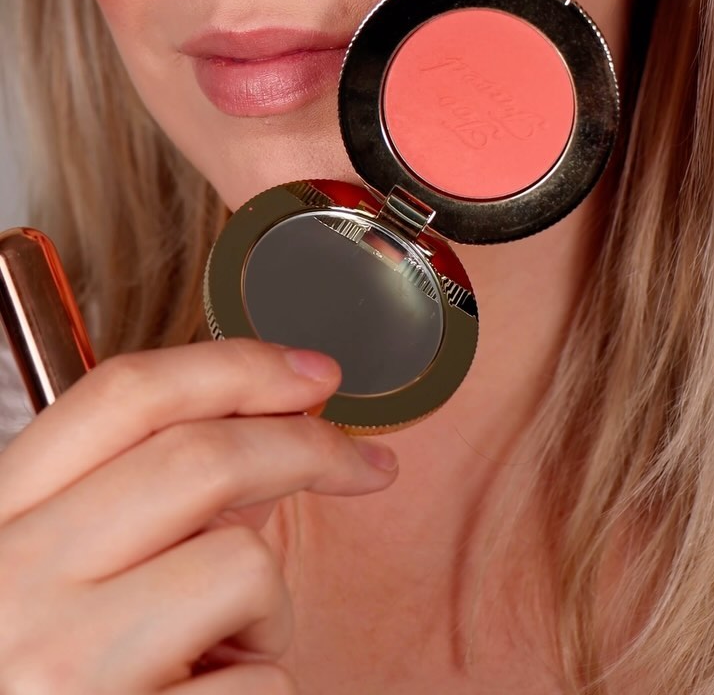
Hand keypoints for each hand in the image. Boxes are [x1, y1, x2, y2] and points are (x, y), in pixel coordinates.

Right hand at [0, 338, 397, 691]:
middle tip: (363, 465)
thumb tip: (265, 441)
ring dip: (268, 605)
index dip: (235, 365)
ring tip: (220, 650)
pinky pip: (259, 682)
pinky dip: (258, 686)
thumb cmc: (41, 668)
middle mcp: (14, 583)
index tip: (314, 372)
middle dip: (308, 447)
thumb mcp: (48, 568)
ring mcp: (64, 671)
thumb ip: (131, 501)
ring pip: (243, 567)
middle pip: (201, 459)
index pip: (124, 395)